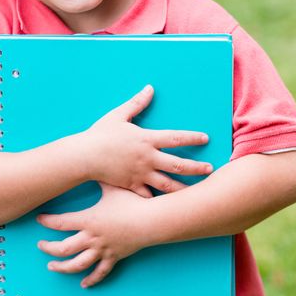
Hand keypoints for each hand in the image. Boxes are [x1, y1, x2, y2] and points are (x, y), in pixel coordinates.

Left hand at [37, 183, 152, 287]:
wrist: (151, 220)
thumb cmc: (131, 201)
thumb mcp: (112, 187)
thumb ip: (100, 176)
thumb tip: (93, 160)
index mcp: (88, 220)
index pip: (60, 223)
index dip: (47, 221)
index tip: (39, 219)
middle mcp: (92, 238)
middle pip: (63, 248)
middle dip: (49, 248)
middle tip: (40, 245)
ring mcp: (102, 250)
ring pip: (77, 264)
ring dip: (62, 267)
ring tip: (52, 267)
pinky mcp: (114, 257)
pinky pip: (100, 272)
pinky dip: (91, 279)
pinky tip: (83, 284)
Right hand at [82, 84, 211, 197]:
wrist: (84, 156)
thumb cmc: (100, 134)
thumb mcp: (119, 115)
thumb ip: (137, 103)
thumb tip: (150, 88)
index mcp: (146, 139)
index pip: (176, 138)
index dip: (192, 137)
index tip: (206, 138)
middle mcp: (147, 158)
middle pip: (178, 164)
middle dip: (196, 167)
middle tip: (210, 169)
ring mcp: (140, 174)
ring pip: (168, 184)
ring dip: (184, 188)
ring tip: (197, 193)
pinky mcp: (131, 186)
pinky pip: (149, 196)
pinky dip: (159, 202)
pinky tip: (169, 207)